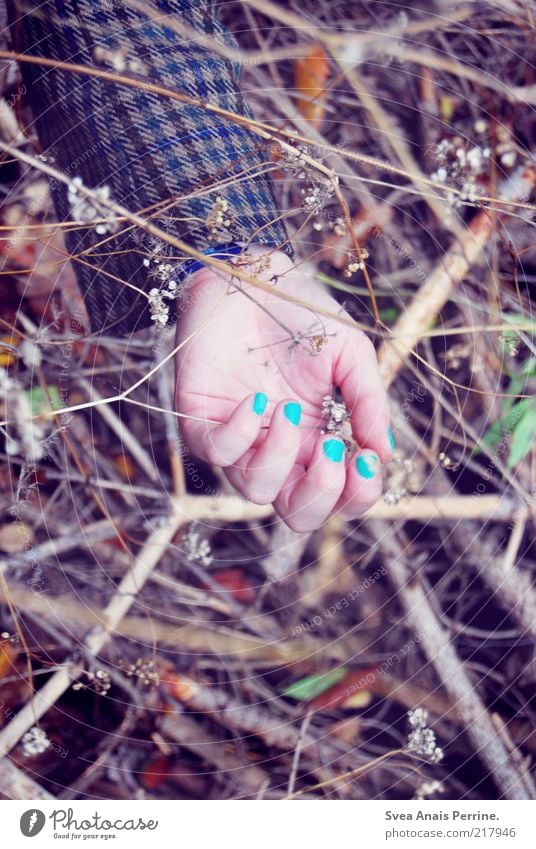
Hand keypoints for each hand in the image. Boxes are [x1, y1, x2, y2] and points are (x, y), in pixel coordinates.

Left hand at [175, 245, 392, 531]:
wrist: (250, 276)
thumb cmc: (300, 316)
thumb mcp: (350, 354)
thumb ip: (369, 403)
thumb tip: (384, 454)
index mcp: (317, 441)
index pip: (338, 498)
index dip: (357, 495)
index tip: (366, 458)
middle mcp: (279, 451)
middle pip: (297, 515)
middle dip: (320, 495)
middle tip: (331, 449)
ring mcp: (239, 440)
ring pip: (255, 492)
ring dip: (281, 455)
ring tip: (289, 407)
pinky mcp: (200, 420)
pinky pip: (218, 453)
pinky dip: (240, 434)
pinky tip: (256, 399)